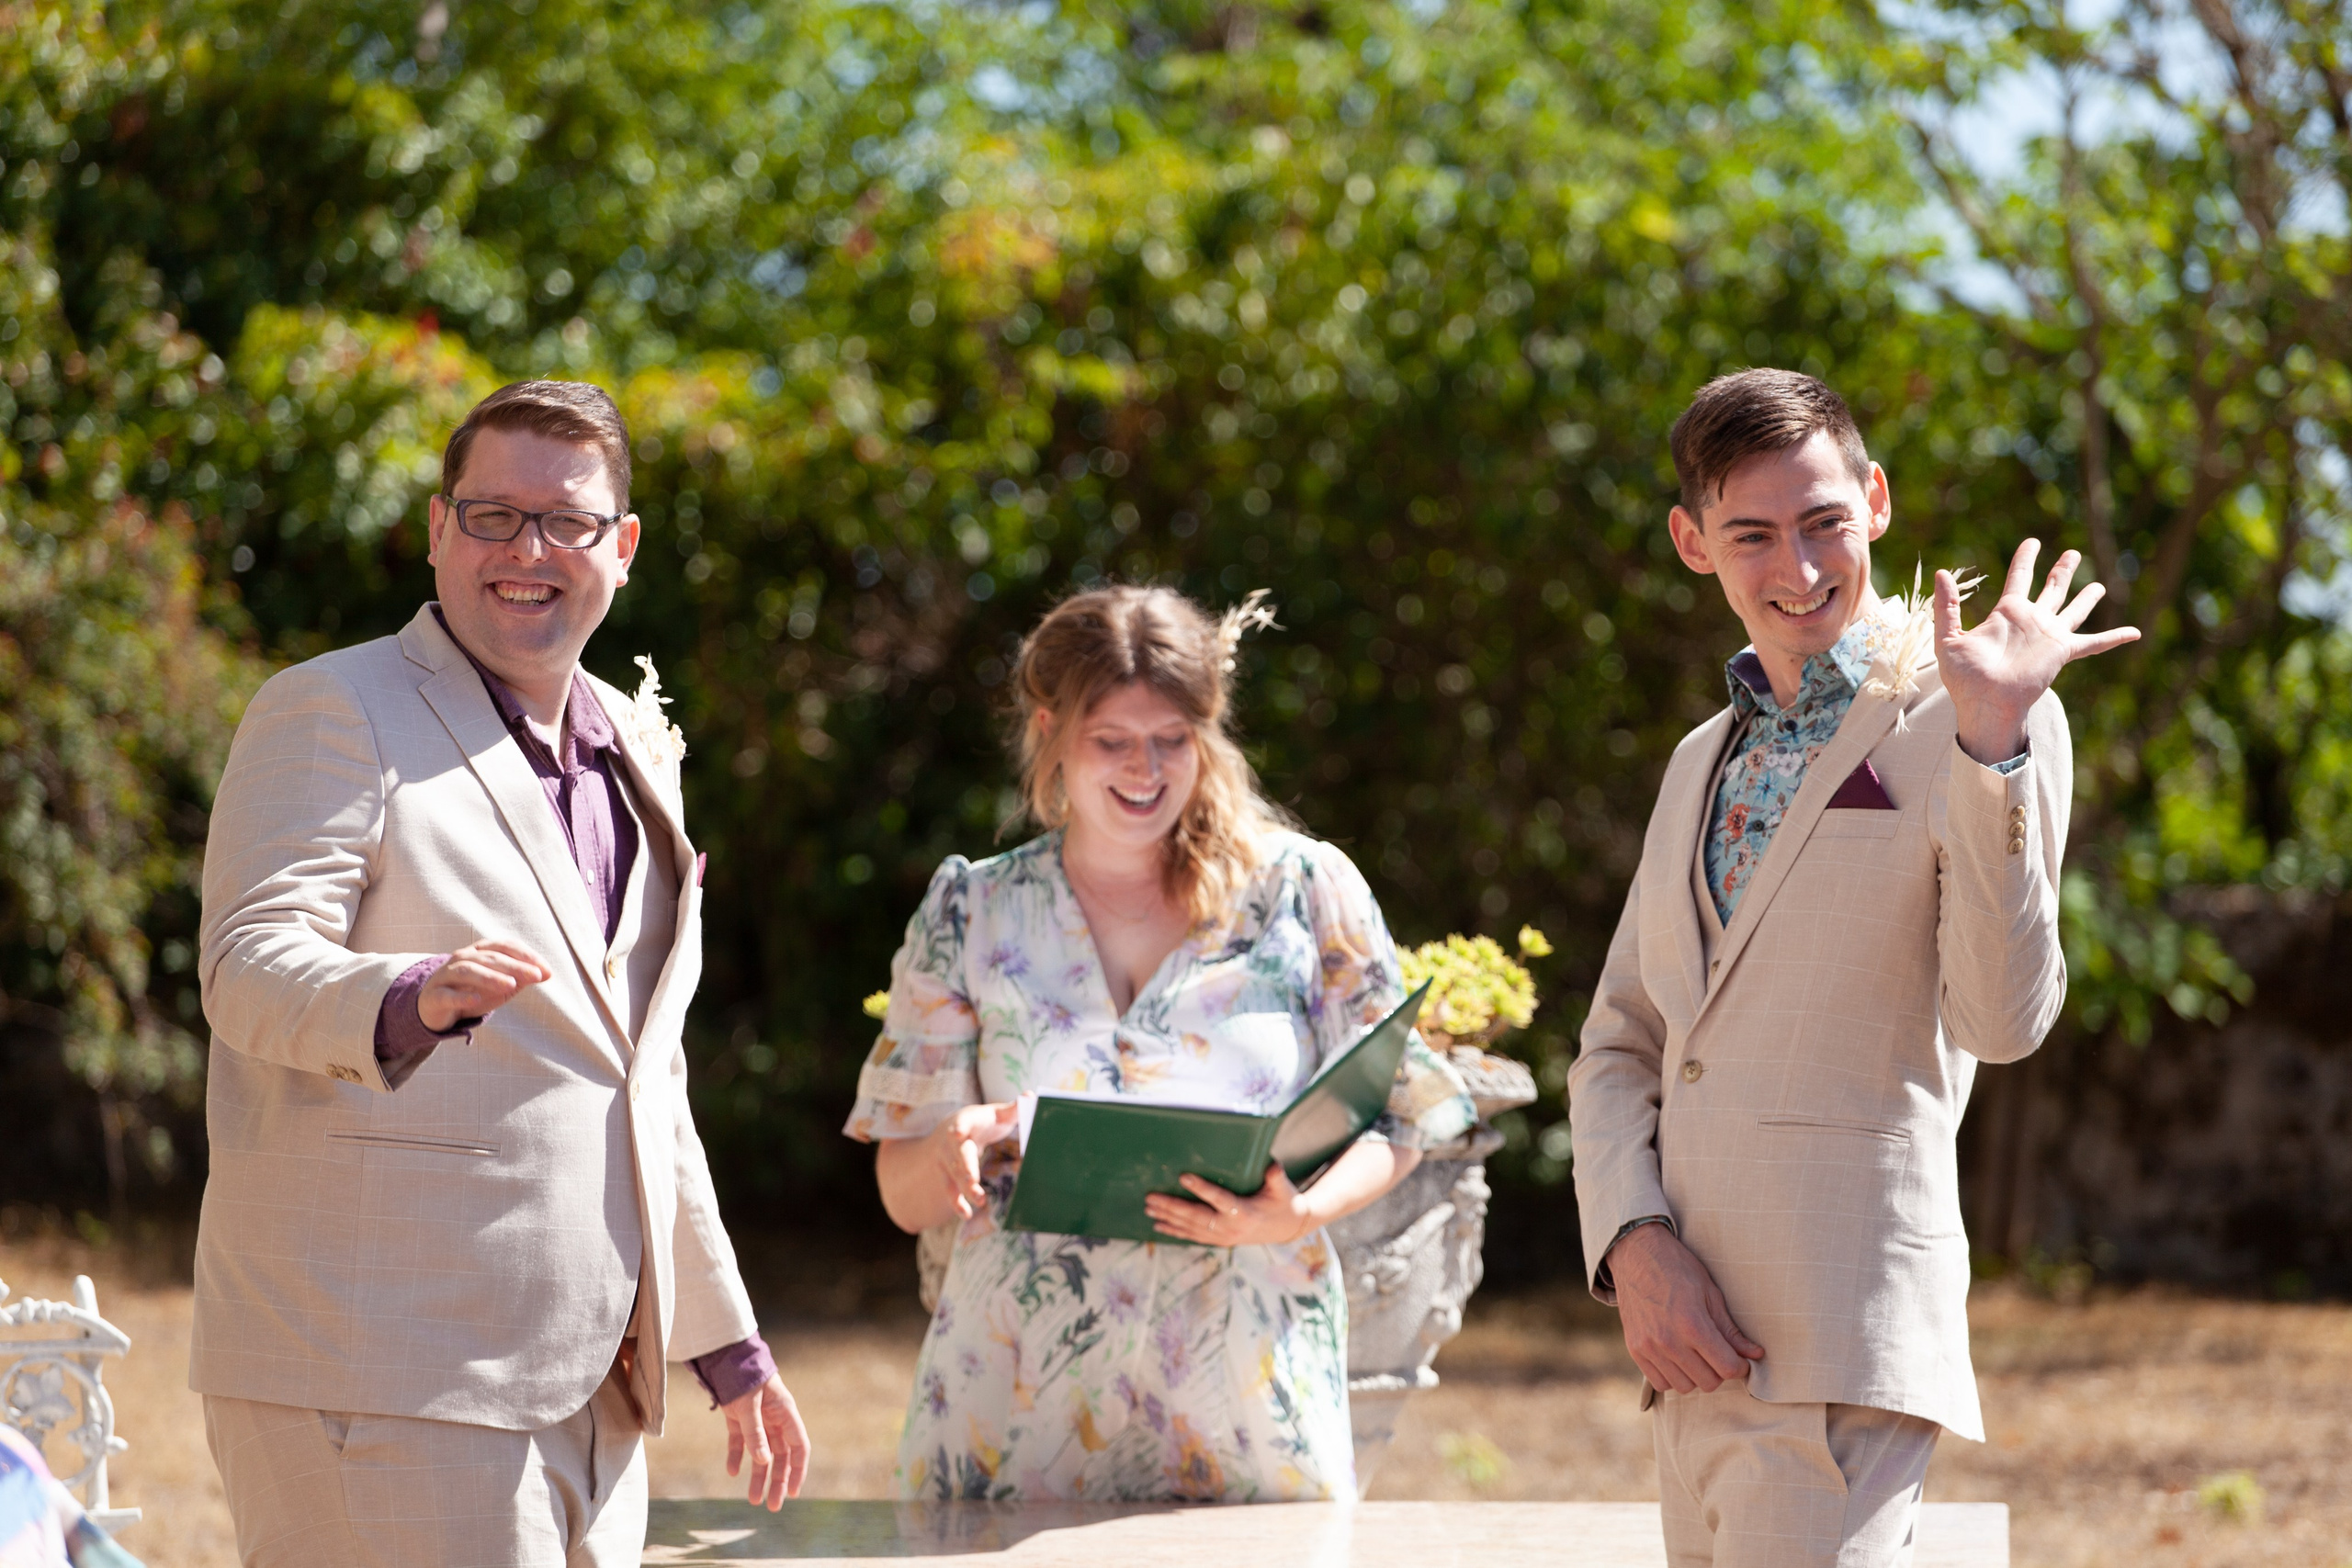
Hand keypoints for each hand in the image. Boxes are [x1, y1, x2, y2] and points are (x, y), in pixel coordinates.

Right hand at [417, 939, 552, 1031]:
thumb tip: (545, 974)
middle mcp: (462, 959)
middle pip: (490, 958)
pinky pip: (447, 994)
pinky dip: (462, 996)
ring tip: (511, 985)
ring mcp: (446, 976)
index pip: (504, 946)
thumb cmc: (472, 992)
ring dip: (491, 977)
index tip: (546, 970)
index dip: (526, 956)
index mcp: (479, 952)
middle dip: (515, 966)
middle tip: (536, 976)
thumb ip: (520, 979)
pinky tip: (476, 999)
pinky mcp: (435, 996)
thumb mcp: (499, 987)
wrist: (434, 1008)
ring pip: (468, 971)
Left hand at [720, 1370, 809, 1510]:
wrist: (725, 1357)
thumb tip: (763, 1462)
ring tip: (753, 1500)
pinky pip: (740, 1442)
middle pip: (780, 1456)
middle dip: (777, 1481)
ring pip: (761, 1454)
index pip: (799, 1447)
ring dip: (758, 1476)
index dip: (798, 1470)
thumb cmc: (744, 1377)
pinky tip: (732, 1472)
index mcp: (785, 1413)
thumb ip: (755, 1433)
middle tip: (772, 1506)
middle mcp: (774, 1419)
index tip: (793, 1492)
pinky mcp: (738, 1418)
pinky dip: (736, 1456)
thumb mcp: (749, 1405)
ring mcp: (757, 1420)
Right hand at [926, 1102, 1020, 1220]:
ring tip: (980, 1200)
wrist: (950, 1129)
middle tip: (972, 1179)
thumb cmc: (981, 1121)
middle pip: (957, 1153)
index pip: (961, 1123)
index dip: (959, 1128)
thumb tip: (1030, 1096)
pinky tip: (967, 1214)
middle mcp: (951, 1140)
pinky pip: (949, 1189)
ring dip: (964, 1188)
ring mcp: (946, 1158)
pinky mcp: (945, 1174)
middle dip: (964, 1166)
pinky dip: (956, 1202)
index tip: (958, 1134)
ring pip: (952, 1174)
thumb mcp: (995, 1113)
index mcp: (966, 1121)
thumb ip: (1012, 1108)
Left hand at [1145, 1163, 1313, 1247]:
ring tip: (1148, 1208)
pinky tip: (1158, 1225)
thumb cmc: (1284, 1202)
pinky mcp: (1219, 1241)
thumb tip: (1272, 1164)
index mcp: (1245, 1213)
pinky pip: (1193, 1236)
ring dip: (1168, 1218)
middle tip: (1151, 1196)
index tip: (1183, 1176)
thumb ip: (1275, 1176)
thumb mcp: (1282, 1188)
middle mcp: (1231, 1228)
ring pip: (1191, 1228)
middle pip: (1197, 1217)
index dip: (1202, 1189)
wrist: (1288, 1228)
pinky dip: (1175, 1231)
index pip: (1219, 1199)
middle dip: (1172, 1207)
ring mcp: (1223, 1237)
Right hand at [1607, 1223, 1764, 1393]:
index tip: (1740, 1359)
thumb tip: (1755, 1354)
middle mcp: (1668, 1341)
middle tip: (1719, 1354)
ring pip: (1684, 1387)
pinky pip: (1660, 1383)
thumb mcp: (1710, 1292)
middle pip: (1708, 1382)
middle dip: (1720, 1371)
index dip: (1739, 1367)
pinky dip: (1673, 1376)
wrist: (1635, 1254)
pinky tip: (1677, 1358)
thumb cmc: (1677, 1268)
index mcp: (1692, 1324)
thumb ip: (1730, 1329)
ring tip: (1697, 1356)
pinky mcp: (1634, 1349)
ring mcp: (1648, 1347)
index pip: (1726, 1368)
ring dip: (1696, 1376)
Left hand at [1935, 539, 2139, 763]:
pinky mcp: (2063, 651)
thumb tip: (1942, 571)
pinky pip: (2094, 642)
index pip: (2019, 578)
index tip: (2033, 542)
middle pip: (2052, 589)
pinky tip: (2134, 632)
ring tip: (2100, 585)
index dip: (2026, 559)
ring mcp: (2049, 636)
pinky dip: (2115, 637)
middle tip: (2073, 553)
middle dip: (2062, 571)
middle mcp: (2032, 621)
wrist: (1984, 702)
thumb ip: (1947, 605)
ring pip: (2073, 609)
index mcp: (2007, 614)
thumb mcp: (1947, 636)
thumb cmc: (1964, 677)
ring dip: (2087, 597)